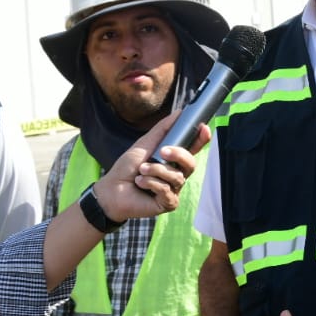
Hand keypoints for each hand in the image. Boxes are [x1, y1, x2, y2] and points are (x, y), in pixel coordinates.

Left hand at [94, 114, 209, 220]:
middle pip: (191, 163)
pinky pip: (167, 190)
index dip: (201, 139)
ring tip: (141, 171)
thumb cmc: (127, 168)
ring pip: (177, 177)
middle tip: (162, 151)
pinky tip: (140, 183)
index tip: (204, 128)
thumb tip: (180, 112)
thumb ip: (163, 129)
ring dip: (156, 171)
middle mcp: (176, 174)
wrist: (111, 190)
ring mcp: (174, 189)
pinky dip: (151, 183)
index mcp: (173, 160)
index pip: (193, 149)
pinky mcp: (168, 203)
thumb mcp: (145, 144)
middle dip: (179, 154)